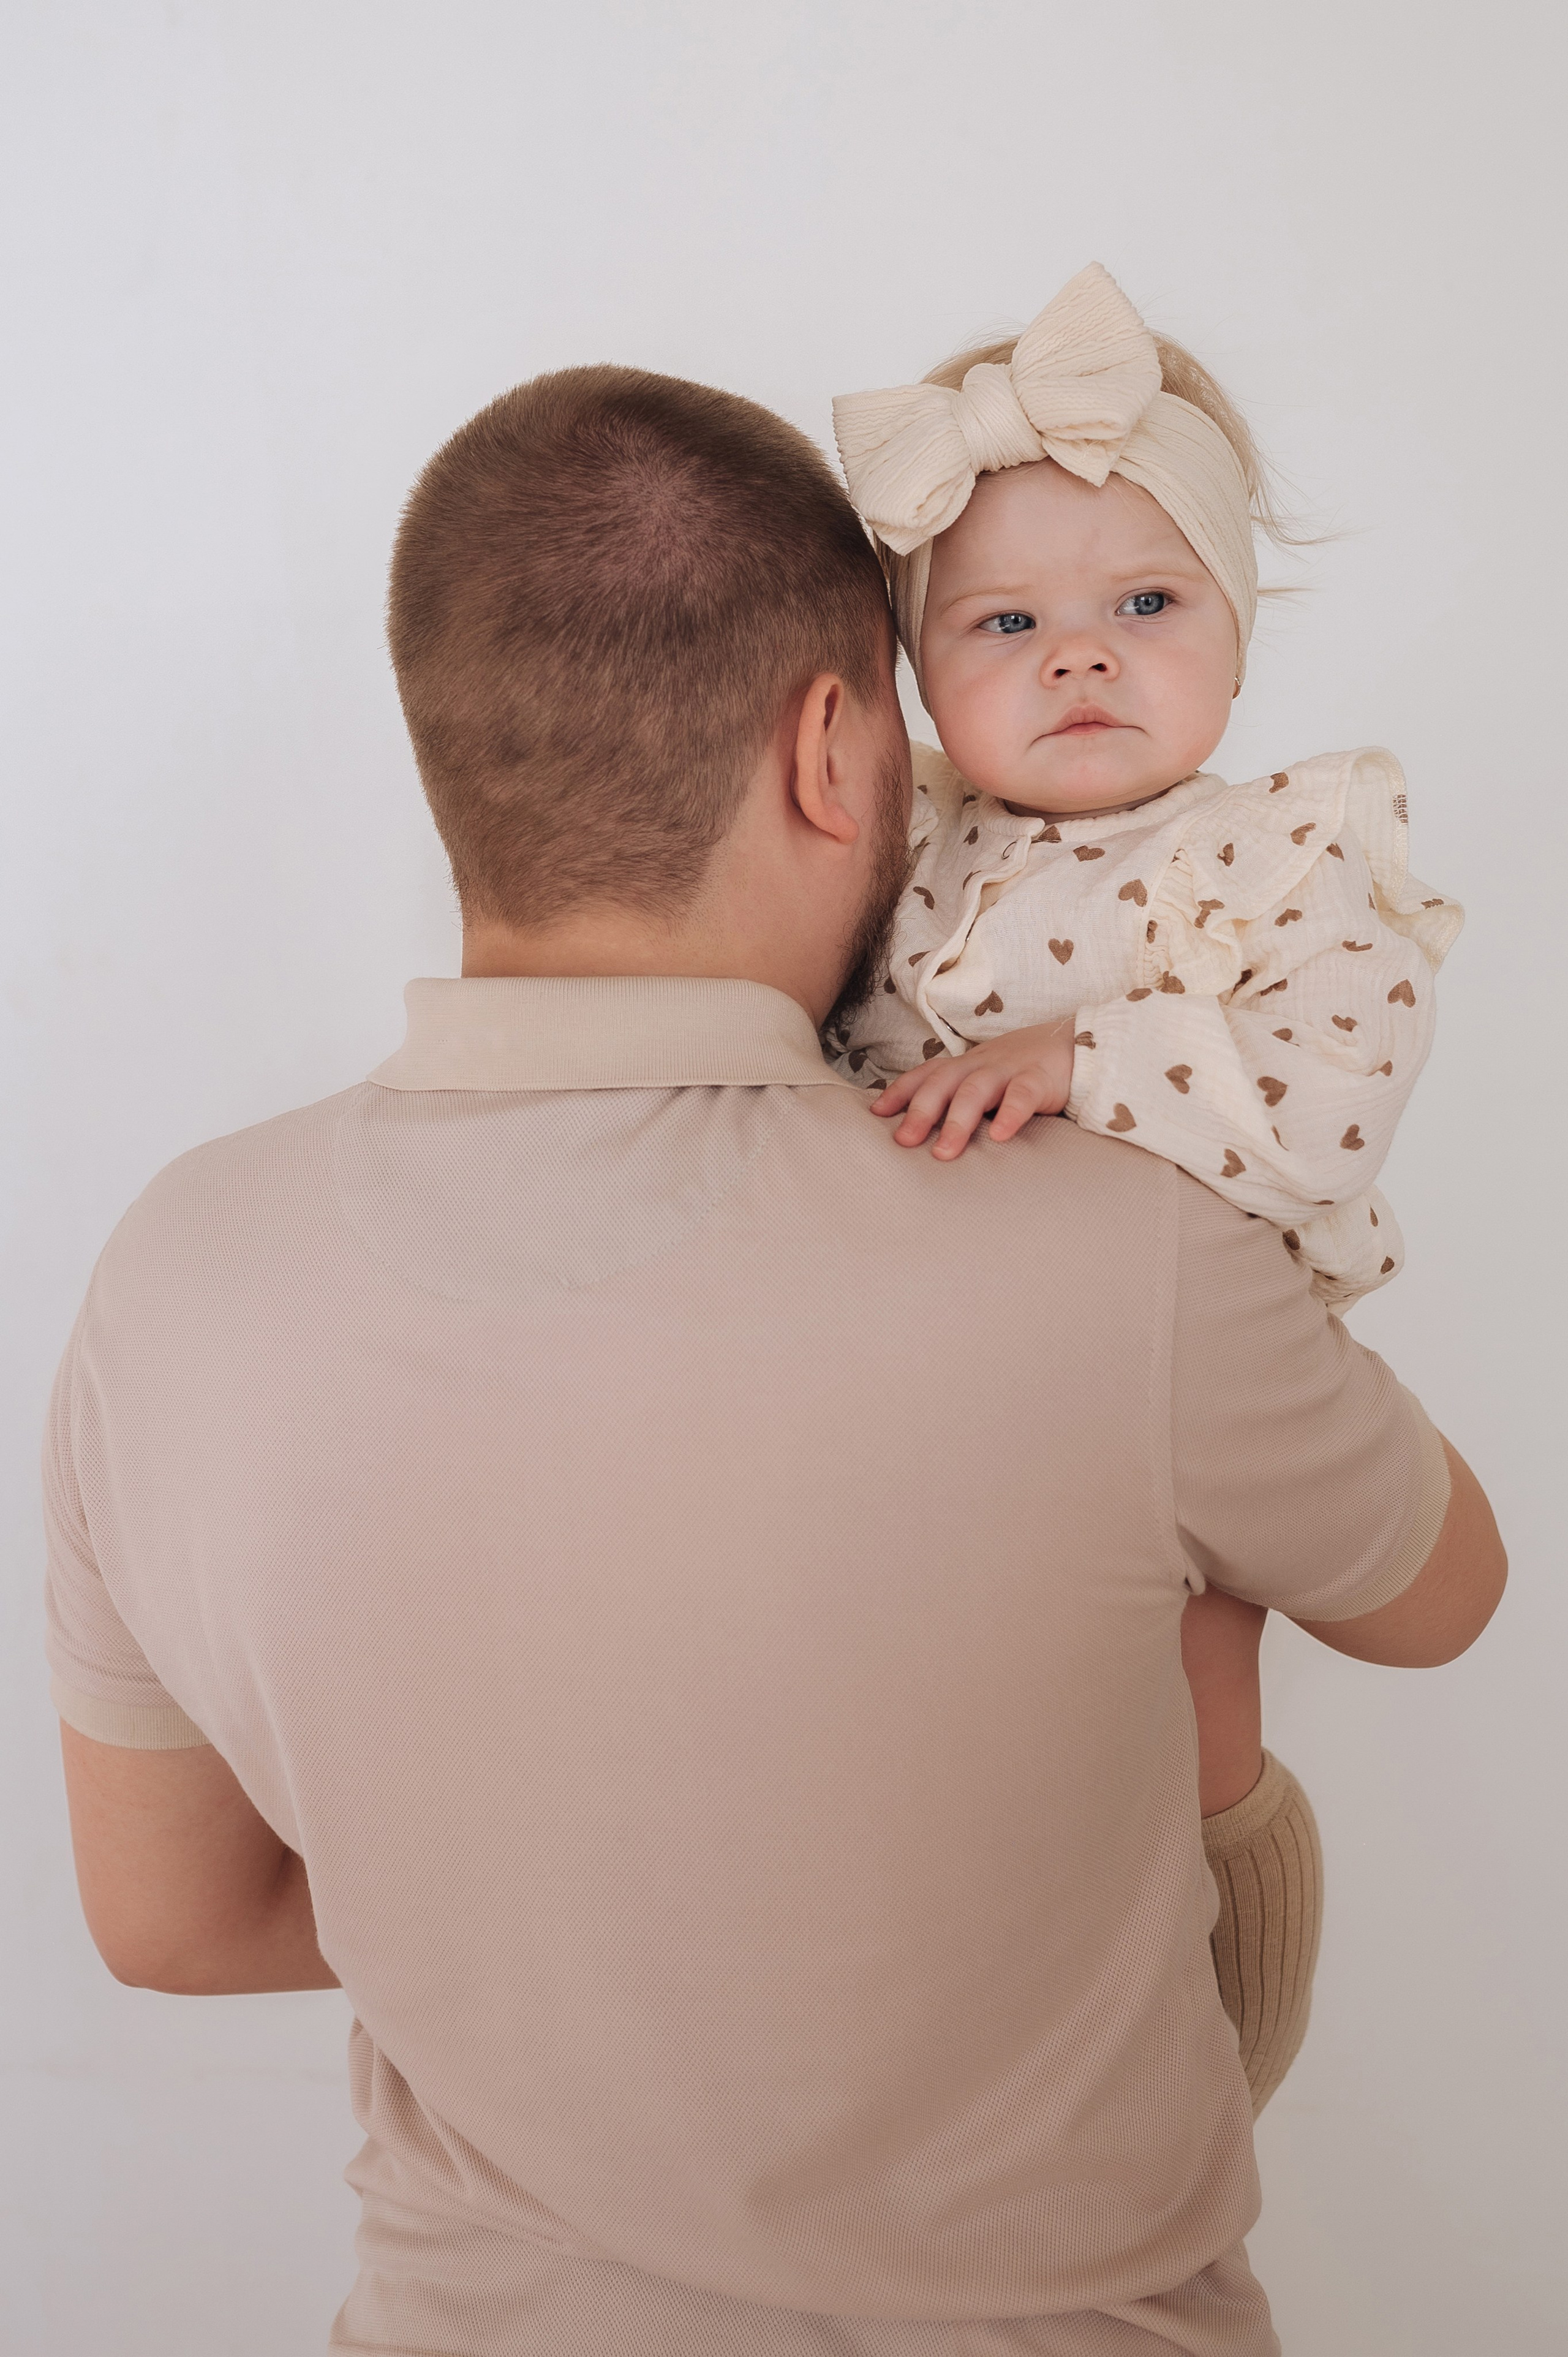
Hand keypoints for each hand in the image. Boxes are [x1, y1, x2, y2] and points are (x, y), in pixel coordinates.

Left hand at [871, 1021, 1076, 1158]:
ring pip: (977, 1089)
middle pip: (944, 1081)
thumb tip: (925, 1133)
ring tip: (944, 1152)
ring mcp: (1011, 1069)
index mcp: (968, 1066)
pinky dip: (1011, 1114)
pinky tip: (1001, 1137)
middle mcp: (983, 1064)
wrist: (1081, 1044)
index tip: (876, 1113)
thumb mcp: (989, 1080)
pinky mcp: (1042, 1079)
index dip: (901, 1090)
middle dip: (920, 1111)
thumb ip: (962, 1099)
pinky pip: (1024, 1094)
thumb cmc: (1026, 1071)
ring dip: (958, 1120)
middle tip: (903, 1142)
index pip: (928, 1073)